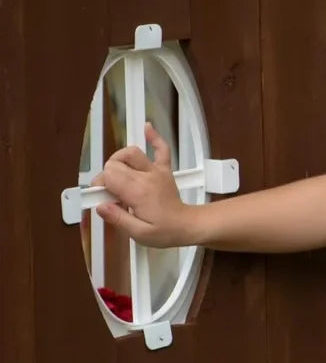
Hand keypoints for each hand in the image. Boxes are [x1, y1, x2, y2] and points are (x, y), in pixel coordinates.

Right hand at [93, 122, 192, 247]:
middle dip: (106, 176)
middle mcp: (146, 177)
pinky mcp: (164, 170)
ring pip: (131, 152)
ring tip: (118, 175)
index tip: (103, 199)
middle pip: (115, 163)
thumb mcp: (138, 234)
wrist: (188, 226)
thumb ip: (118, 219)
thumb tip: (100, 206)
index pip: (108, 175)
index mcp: (138, 193)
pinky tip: (147, 128)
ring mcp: (156, 171)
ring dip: (119, 160)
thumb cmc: (164, 232)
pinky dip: (154, 138)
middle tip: (111, 192)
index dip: (100, 186)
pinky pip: (162, 149)